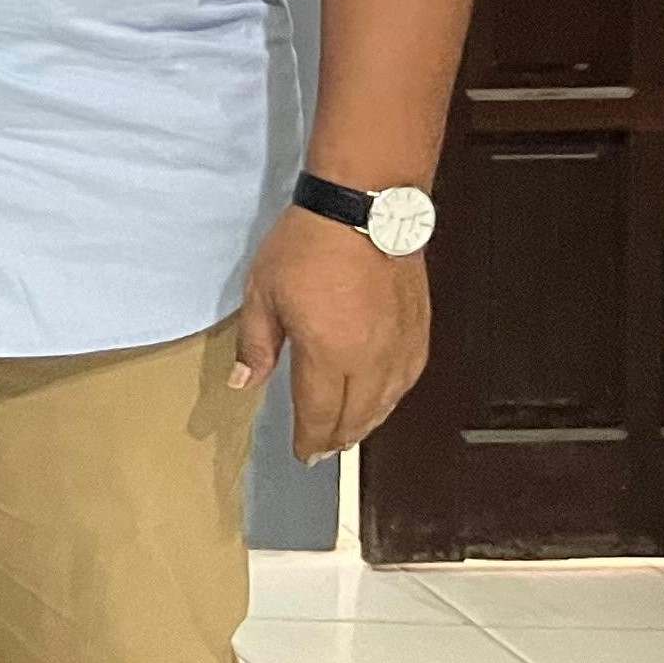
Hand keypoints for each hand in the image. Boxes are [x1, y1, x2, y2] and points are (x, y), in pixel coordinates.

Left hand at [233, 204, 429, 459]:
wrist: (364, 208)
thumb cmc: (309, 244)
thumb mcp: (263, 292)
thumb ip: (256, 343)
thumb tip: (244, 381)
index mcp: (329, 354)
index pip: (320, 414)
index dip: (311, 440)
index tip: (303, 454)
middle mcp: (370, 360)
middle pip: (357, 416)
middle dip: (337, 438)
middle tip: (323, 449)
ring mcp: (400, 347)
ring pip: (386, 403)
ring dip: (366, 423)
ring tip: (349, 433)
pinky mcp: (419, 331)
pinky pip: (408, 380)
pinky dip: (392, 398)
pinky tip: (382, 398)